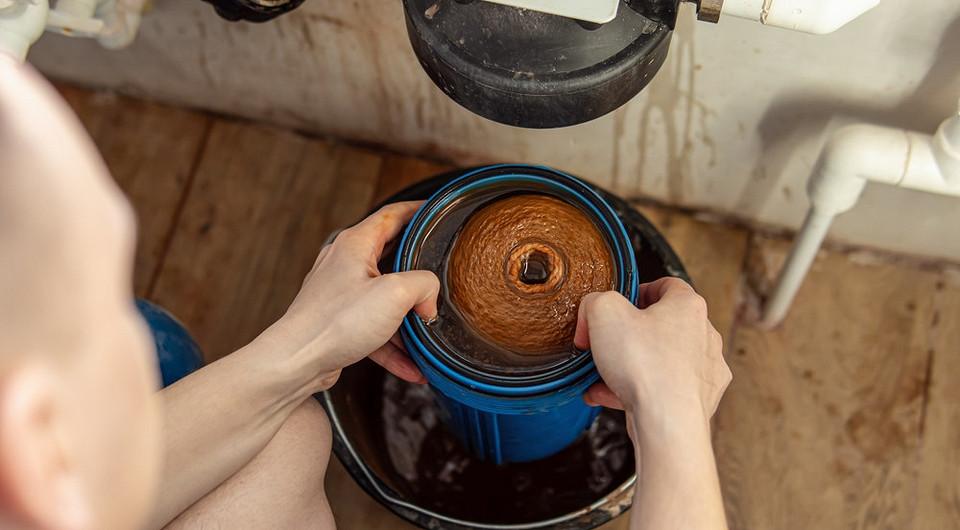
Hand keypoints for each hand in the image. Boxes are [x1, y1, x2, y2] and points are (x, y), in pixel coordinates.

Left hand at [266, 201, 437, 388]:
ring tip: (427, 335)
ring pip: (385, 300)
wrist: (297, 361)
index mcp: (355, 244)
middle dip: (418, 271)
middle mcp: (344, 264)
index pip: (392, 215)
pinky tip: (412, 365)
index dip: (417, 210)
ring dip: (408, 319)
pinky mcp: (339, 322)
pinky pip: (375, 329)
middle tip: (440, 273)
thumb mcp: (395, 293)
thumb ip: (424, 285)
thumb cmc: (334, 322)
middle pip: (391, 258)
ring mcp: (340, 294)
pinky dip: (394, 345)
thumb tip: (429, 298)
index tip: (435, 211)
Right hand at [574, 278, 730, 424]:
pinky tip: (608, 395)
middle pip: (662, 325)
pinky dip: (637, 390)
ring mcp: (704, 370)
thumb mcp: (603, 313)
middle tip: (607, 342)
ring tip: (601, 375)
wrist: (667, 423)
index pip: (666, 286)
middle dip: (629, 334)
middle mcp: (703, 336)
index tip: (620, 304)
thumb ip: (594, 301)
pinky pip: (662, 387)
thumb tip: (591, 313)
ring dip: (629, 365)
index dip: (638, 291)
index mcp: (688, 306)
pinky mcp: (698, 400)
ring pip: (660, 360)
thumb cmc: (646, 367)